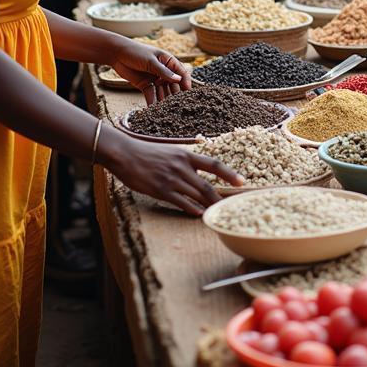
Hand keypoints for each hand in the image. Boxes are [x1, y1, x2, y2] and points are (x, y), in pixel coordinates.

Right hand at [101, 129, 243, 215]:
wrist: (125, 154)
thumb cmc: (146, 152)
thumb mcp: (170, 151)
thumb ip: (185, 160)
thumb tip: (198, 169)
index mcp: (185, 155)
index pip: (213, 164)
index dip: (229, 174)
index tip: (242, 181)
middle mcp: (181, 166)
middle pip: (207, 185)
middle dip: (221, 198)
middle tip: (234, 206)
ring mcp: (171, 179)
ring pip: (196, 195)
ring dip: (208, 206)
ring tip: (218, 213)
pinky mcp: (161, 190)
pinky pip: (181, 202)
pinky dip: (192, 209)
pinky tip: (199, 214)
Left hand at [111, 40, 189, 104]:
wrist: (117, 54)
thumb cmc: (136, 52)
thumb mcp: (151, 61)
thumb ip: (164, 71)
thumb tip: (178, 79)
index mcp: (168, 62)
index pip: (181, 73)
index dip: (186, 83)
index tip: (188, 94)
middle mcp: (164, 71)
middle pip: (173, 85)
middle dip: (176, 95)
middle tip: (179, 106)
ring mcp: (155, 79)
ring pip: (163, 92)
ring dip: (165, 100)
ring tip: (166, 111)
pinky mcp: (146, 85)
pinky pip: (152, 95)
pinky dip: (153, 102)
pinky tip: (154, 110)